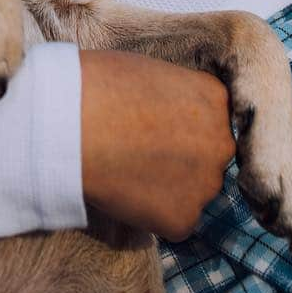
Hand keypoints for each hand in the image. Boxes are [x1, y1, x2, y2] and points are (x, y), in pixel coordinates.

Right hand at [79, 49, 235, 241]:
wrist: (71, 122)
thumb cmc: (99, 84)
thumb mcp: (148, 72)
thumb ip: (172, 96)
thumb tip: (168, 111)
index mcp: (213, 99)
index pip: (210, 115)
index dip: (180, 121)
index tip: (155, 123)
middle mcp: (221, 142)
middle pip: (207, 154)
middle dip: (182, 155)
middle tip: (142, 150)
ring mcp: (205, 184)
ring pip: (193, 189)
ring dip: (169, 185)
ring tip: (128, 170)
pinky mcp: (183, 219)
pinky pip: (173, 220)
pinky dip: (153, 212)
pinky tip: (125, 191)